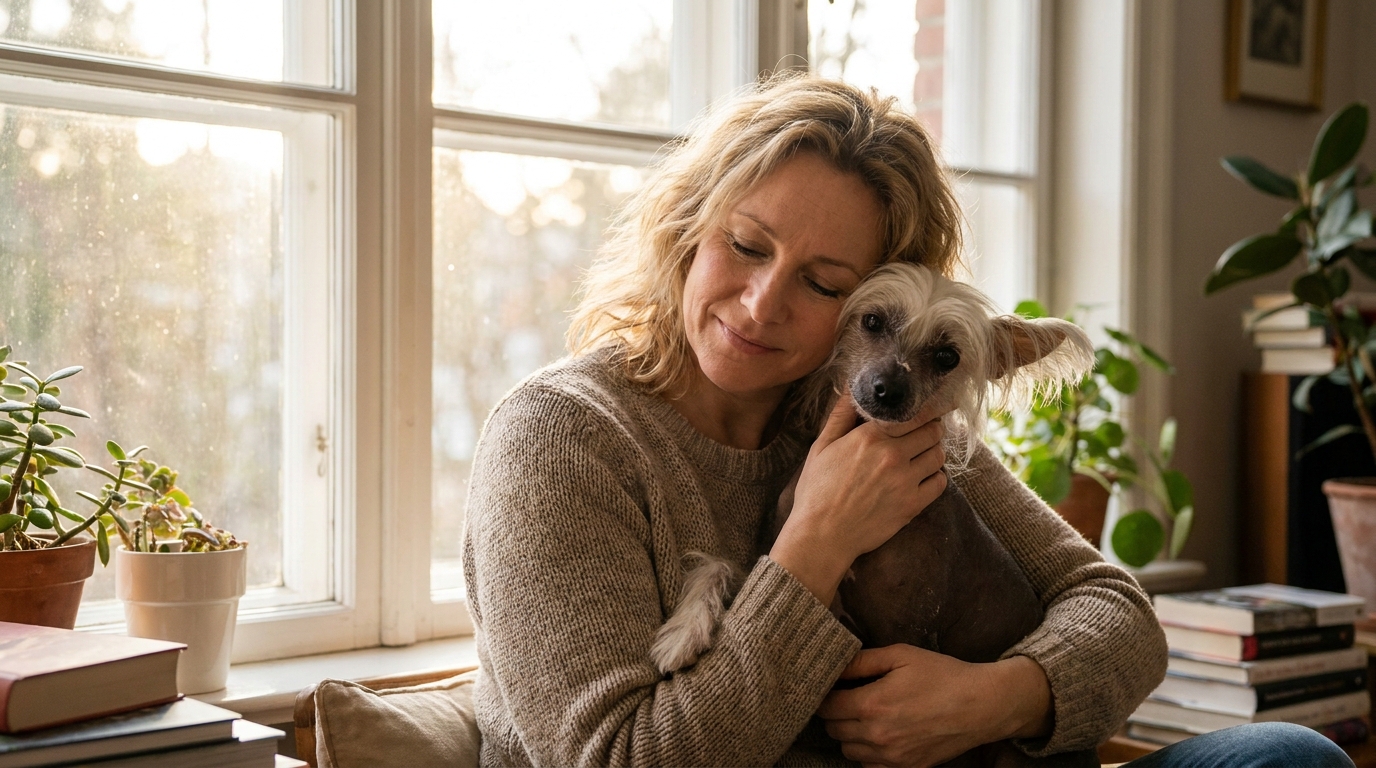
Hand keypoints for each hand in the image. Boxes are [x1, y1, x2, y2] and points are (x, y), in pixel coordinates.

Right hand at [771, 393, 948, 604]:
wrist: (822, 535)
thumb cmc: (817, 490)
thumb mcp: (821, 447)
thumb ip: (841, 415)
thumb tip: (851, 387)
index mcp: (870, 437)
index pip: (914, 413)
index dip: (926, 408)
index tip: (932, 406)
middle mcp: (892, 455)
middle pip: (932, 431)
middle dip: (931, 428)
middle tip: (924, 432)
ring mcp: (905, 481)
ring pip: (938, 455)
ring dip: (933, 451)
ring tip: (921, 454)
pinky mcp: (913, 505)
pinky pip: (940, 483)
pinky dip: (936, 477)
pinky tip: (922, 477)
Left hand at [817, 645, 1053, 767]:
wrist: (982, 705)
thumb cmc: (942, 675)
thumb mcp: (901, 654)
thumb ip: (862, 661)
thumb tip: (834, 664)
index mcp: (872, 704)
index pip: (827, 707)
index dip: (825, 695)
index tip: (832, 687)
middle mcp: (877, 735)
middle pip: (833, 730)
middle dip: (835, 714)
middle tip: (848, 698)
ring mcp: (892, 757)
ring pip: (848, 751)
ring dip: (849, 735)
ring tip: (865, 716)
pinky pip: (870, 766)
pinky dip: (868, 753)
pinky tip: (881, 735)